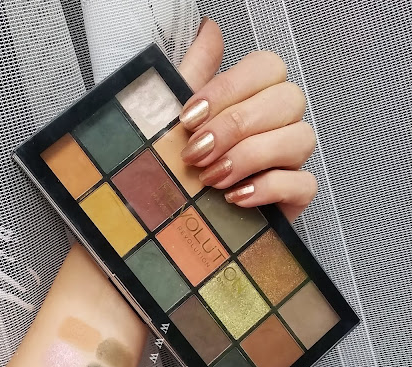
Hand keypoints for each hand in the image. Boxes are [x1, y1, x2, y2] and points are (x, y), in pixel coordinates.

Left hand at [178, 18, 316, 221]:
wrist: (182, 223)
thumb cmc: (183, 169)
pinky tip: (236, 197)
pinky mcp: (296, 195)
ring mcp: (291, 159)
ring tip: (212, 178)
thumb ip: (194, 72)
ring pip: (301, 138)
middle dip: (235, 126)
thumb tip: (209, 28)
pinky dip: (268, 187)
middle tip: (197, 153)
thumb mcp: (178, 119)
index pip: (266, 68)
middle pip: (287, 99)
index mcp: (255, 97)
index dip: (228, 89)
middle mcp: (279, 123)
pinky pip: (303, 183)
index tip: (189, 118)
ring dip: (250, 156)